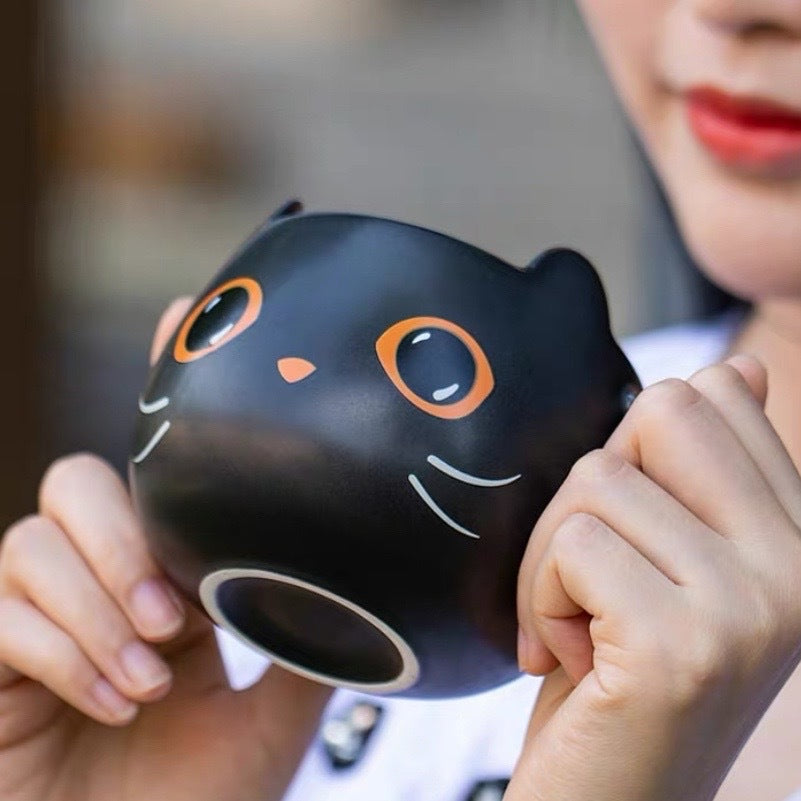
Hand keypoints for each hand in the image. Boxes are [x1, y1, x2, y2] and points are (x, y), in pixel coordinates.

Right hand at [0, 298, 331, 800]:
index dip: (155, 379)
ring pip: (32, 541)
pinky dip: (66, 651)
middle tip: (177, 620)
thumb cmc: (203, 799)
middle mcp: (97, 577)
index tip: (181, 312)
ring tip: (151, 679)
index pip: (150, 463)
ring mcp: (34, 614)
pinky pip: (1, 611)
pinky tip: (114, 701)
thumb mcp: (278, 711)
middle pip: (75, 479)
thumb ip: (306, 636)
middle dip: (124, 540)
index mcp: (164, 571)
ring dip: (102, 608)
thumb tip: (359, 576)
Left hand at [507, 356, 800, 800]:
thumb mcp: (672, 561)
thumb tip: (742, 366)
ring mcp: (751, 607)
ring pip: (598, 479)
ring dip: (552, 558)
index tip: (635, 536)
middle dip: (595, 487)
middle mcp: (799, 567)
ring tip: (578, 628)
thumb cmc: (618, 675)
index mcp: (799, 536)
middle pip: (661, 410)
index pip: (714, 393)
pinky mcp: (680, 645)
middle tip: (591, 569)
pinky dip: (540, 597)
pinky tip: (569, 659)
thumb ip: (708, 466)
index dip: (637, 452)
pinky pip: (571, 545)